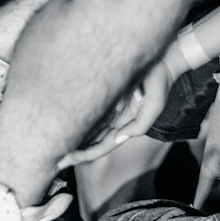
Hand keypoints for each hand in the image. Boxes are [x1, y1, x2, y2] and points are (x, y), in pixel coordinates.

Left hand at [56, 61, 173, 169]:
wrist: (163, 60)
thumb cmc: (159, 82)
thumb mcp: (154, 105)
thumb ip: (139, 125)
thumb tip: (118, 138)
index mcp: (128, 126)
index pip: (103, 145)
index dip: (86, 154)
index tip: (67, 159)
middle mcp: (119, 119)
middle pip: (94, 141)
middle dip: (77, 152)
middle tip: (56, 160)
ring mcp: (114, 108)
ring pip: (92, 129)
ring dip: (77, 138)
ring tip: (57, 145)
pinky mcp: (110, 94)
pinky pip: (93, 111)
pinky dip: (81, 120)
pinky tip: (67, 123)